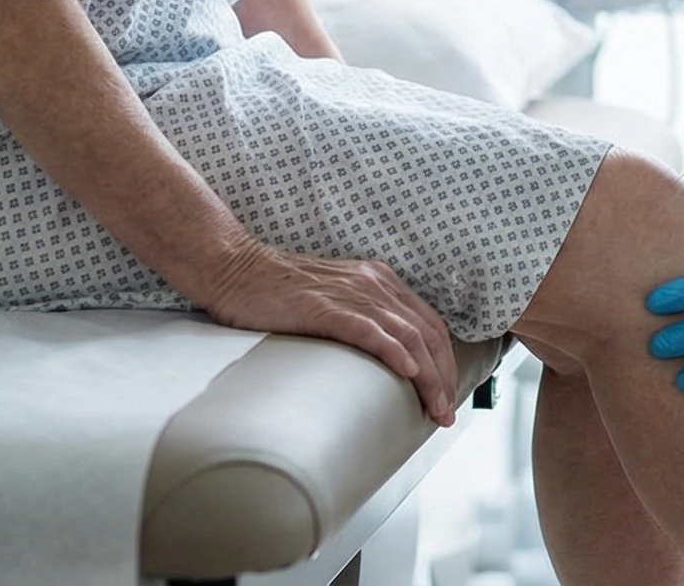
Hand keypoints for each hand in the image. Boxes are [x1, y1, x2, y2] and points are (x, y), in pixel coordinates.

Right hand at [200, 243, 460, 424]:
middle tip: (445, 414)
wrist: (235, 269)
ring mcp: (351, 293)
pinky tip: (407, 373)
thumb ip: (359, 320)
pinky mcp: (325, 306)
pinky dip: (392, 351)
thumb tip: (378, 362)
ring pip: (406, 336)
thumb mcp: (333, 301)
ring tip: (435, 410)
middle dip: (443, 377)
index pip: (429, 324)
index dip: (445, 362)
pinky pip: (368, 330)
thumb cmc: (277, 293)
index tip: (447, 395)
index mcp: (379, 281)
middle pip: (427, 333)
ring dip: (428, 377)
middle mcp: (373, 283)